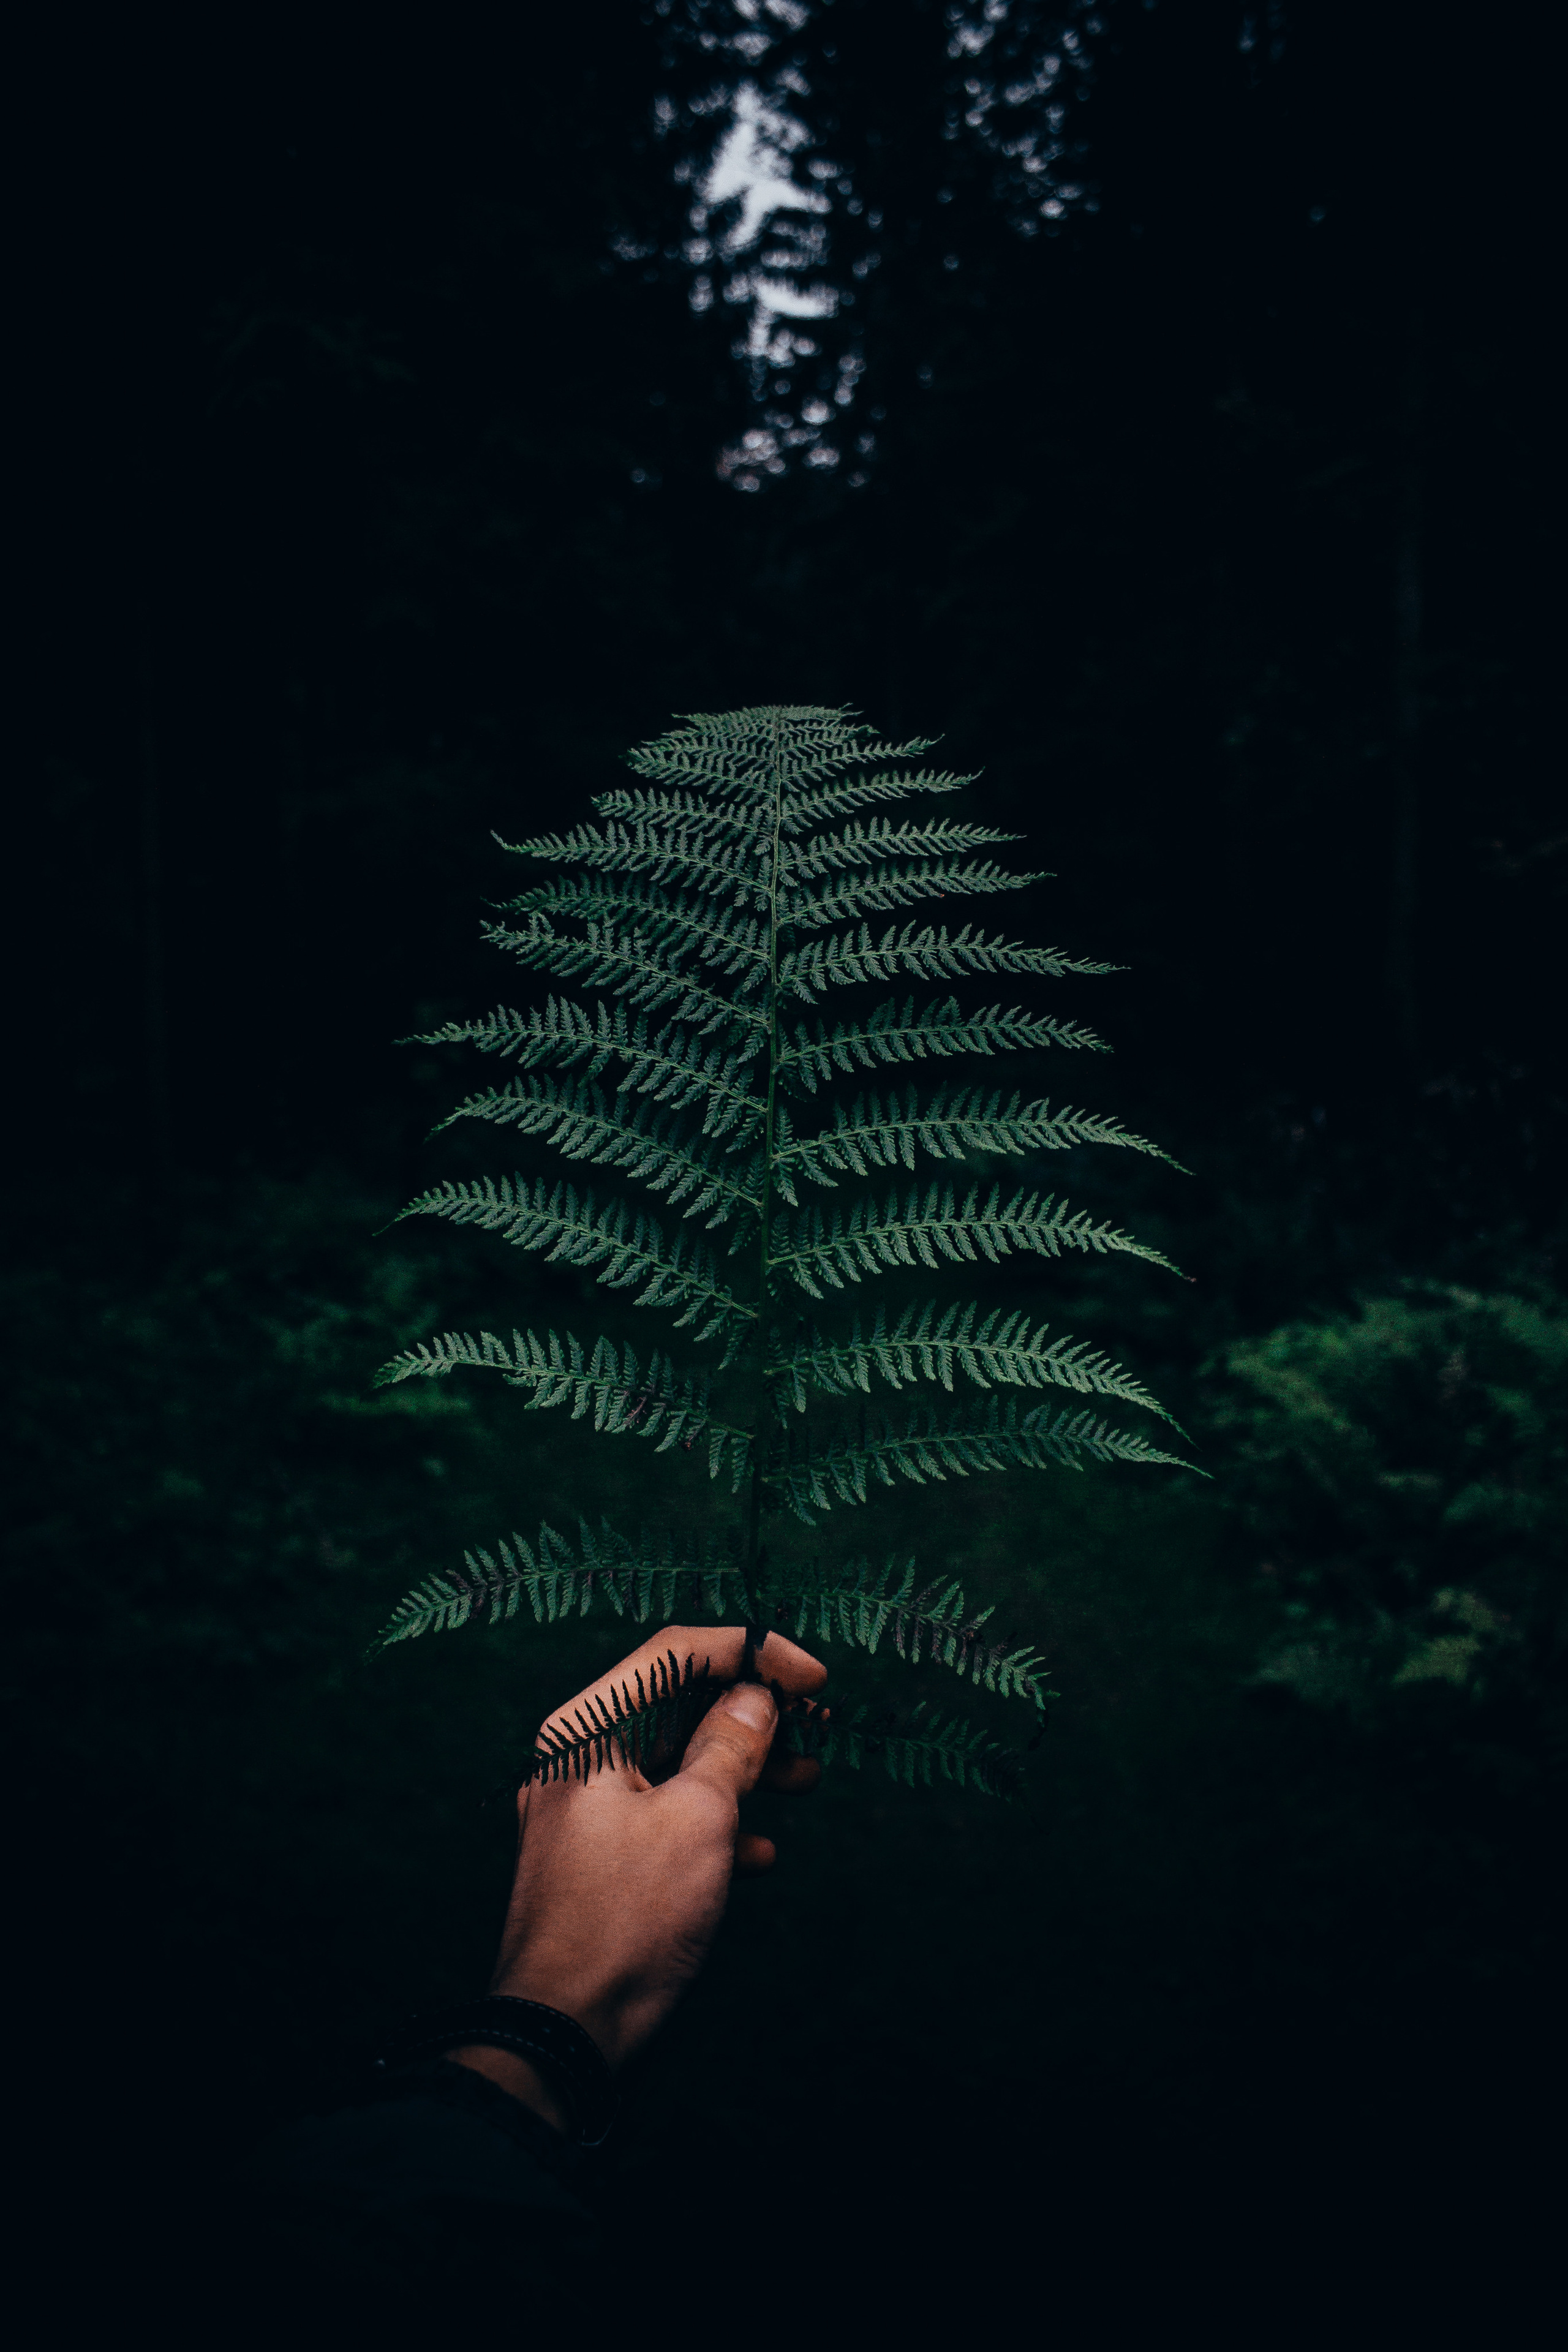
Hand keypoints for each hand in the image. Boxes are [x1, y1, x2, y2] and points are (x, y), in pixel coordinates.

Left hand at [447, 1626, 827, 2129]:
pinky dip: (716, 1826)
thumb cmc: (626, 1918)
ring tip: (807, 1781)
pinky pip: (665, 1821)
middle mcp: (580, 1762)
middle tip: (819, 1726)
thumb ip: (730, 1746)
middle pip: (677, 1708)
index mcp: (587, 1732)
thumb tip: (754, 1697)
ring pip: (677, 1767)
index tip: (812, 1677)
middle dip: (753, 1715)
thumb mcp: (697, 1818)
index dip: (751, 1652)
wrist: (564, 2034)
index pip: (673, 1655)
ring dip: (746, 1771)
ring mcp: (588, 1815)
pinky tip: (762, 1854)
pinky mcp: (602, 1864)